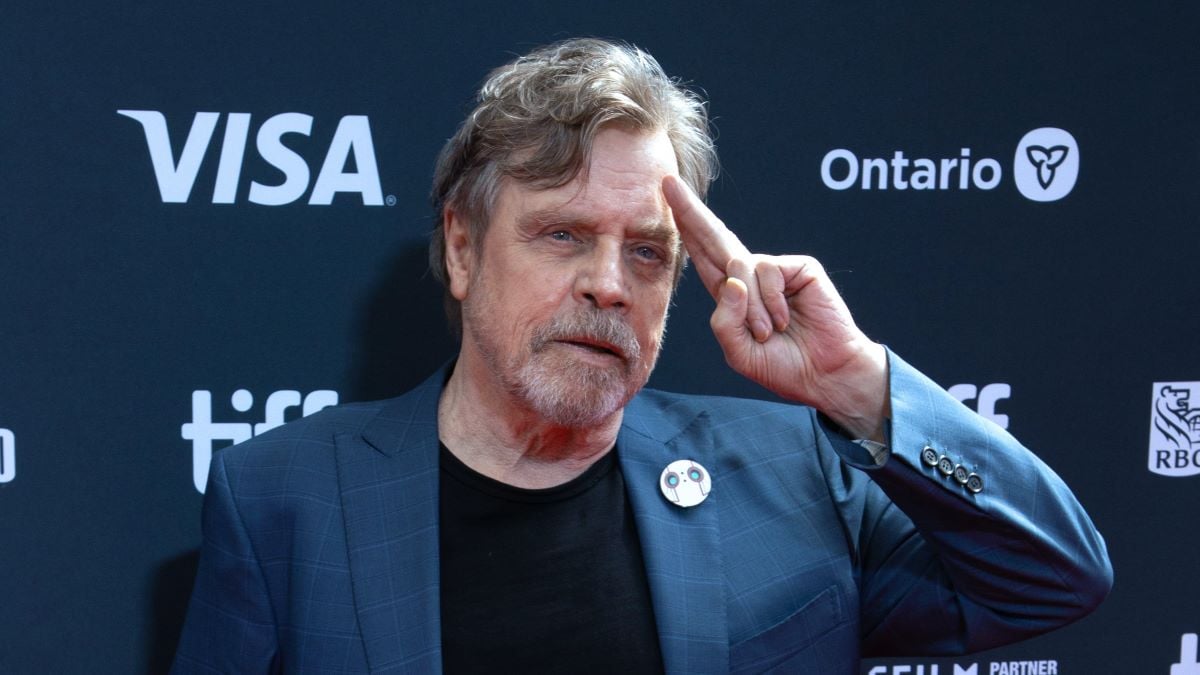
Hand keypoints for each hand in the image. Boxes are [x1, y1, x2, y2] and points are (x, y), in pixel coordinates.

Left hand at [663, 176, 888, 440]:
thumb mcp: (739, 352)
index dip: (686, 227)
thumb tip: (732, 281)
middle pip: (714, 238)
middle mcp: (750, 277)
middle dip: (690, 212)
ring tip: (769, 332)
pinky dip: (771, 301)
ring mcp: (774, 270)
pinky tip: (785, 320)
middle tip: (668, 183)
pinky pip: (766, 271)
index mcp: (731, 294)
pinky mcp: (798, 267)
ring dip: (751, 308)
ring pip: (739, 268)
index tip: (668, 196)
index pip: (702, 255)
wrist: (825, 374)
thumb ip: (725, 322)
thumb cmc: (782, 366)